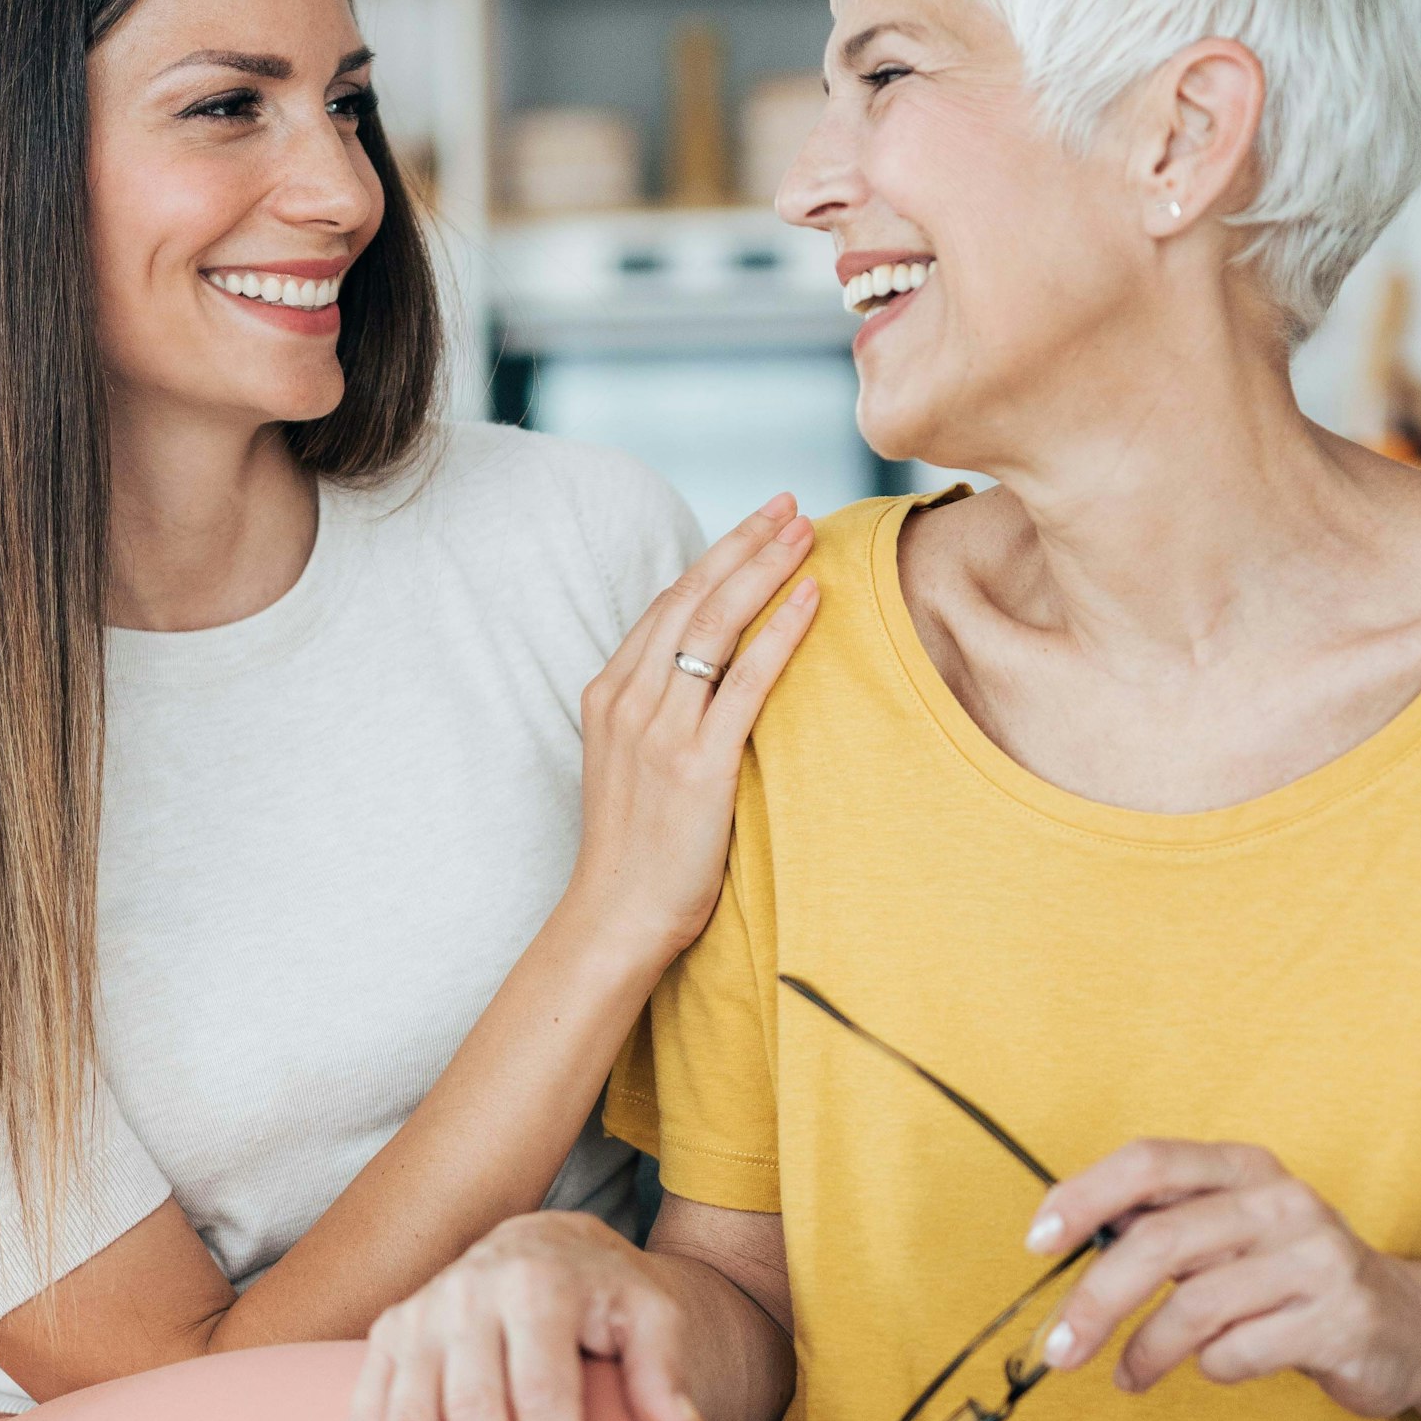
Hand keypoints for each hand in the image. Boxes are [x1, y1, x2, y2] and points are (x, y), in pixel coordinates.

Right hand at [351, 1211, 703, 1420]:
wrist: (548, 1244)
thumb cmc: (607, 1294)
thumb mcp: (652, 1320)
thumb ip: (664, 1377)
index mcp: (535, 1283)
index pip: (541, 1397)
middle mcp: (468, 1289)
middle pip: (473, 1412)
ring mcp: (422, 1310)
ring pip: (411, 1415)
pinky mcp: (391, 1332)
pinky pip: (373, 1405)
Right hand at [566, 495, 816, 962]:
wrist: (615, 916)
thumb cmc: (634, 848)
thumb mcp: (629, 762)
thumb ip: (658, 711)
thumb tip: (710, 673)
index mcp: (609, 693)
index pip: (667, 604)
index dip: (715, 559)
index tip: (757, 525)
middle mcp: (629, 699)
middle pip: (692, 598)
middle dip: (743, 544)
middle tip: (788, 504)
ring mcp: (661, 729)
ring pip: (717, 625)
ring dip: (766, 569)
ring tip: (806, 532)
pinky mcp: (698, 764)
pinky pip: (747, 681)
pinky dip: (781, 632)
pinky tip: (811, 598)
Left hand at [1027, 1139, 1420, 1417]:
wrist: (1413, 1324)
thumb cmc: (1291, 1273)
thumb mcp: (1230, 1230)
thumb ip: (1162, 1225)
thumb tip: (1068, 1236)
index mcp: (1241, 1166)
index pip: (1147, 1162)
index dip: (1084, 1196)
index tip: (1038, 1240)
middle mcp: (1278, 1201)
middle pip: (1160, 1241)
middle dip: (1097, 1299)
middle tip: (1059, 1346)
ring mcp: (1314, 1259)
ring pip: (1195, 1304)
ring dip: (1146, 1350)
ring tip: (1126, 1374)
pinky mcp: (1339, 1320)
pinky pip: (1241, 1350)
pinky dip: (1210, 1366)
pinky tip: (1209, 1368)